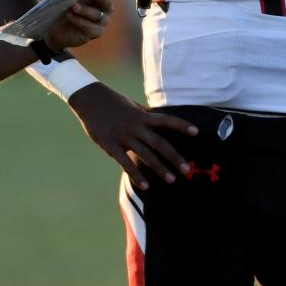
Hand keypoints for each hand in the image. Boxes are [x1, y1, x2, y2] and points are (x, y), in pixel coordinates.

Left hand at [43, 0, 113, 50]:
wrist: (56, 29)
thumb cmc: (66, 8)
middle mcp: (104, 8)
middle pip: (107, 2)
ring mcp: (101, 22)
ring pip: (97, 15)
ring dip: (85, 10)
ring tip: (73, 6)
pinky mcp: (95, 33)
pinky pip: (90, 27)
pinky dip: (79, 20)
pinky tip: (70, 15)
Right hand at [66, 83, 197, 188]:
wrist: (89, 99)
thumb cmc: (112, 102)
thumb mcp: (132, 106)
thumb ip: (146, 115)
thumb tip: (161, 121)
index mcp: (142, 116)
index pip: (166, 120)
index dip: (181, 125)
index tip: (196, 132)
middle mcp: (136, 126)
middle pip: (159, 143)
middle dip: (174, 157)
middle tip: (187, 170)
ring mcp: (123, 136)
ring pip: (145, 155)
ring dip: (160, 168)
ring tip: (172, 180)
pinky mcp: (110, 145)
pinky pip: (125, 162)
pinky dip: (136, 175)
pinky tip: (145, 186)